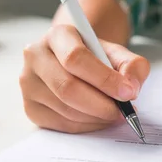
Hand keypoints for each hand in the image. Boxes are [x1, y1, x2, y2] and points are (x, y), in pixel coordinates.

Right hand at [20, 24, 149, 132]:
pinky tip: (97, 119)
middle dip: (101, 105)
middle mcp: (35, 56)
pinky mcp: (30, 107)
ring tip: (113, 114)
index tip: (128, 93)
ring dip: (96, 118)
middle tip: (123, 111)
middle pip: (67, 88)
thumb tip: (130, 88)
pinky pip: (61, 124)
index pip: (76, 58)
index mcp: (58, 35)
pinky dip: (86, 126)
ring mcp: (28, 83)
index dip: (104, 79)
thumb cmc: (96, 59)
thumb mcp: (118, 54)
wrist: (75, 65)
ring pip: (65, 110)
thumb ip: (132, 66)